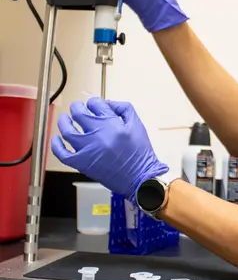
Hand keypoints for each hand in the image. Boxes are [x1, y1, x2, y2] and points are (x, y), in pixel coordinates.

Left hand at [51, 97, 168, 201]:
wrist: (139, 177)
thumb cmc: (140, 153)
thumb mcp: (137, 125)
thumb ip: (124, 109)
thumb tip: (108, 103)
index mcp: (111, 123)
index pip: (95, 104)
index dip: (93, 102)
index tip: (94, 104)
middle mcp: (97, 134)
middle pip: (79, 114)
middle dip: (77, 107)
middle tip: (77, 107)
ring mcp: (87, 149)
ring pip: (67, 131)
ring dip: (64, 122)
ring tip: (64, 118)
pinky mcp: (81, 163)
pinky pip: (62, 154)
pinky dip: (56, 146)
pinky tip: (56, 139)